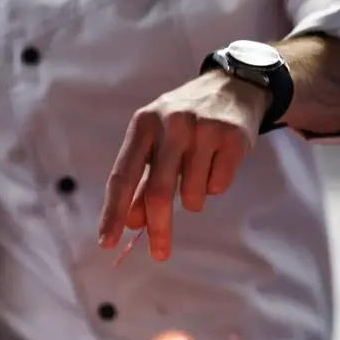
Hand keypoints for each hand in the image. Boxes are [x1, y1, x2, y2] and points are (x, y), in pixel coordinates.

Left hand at [98, 71, 269, 260]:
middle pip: (159, 192)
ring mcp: (203, 129)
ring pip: (193, 195)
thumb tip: (132, 223)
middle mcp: (171, 124)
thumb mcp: (157, 141)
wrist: (233, 86)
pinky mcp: (232, 138)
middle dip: (159, 228)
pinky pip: (218, 186)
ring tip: (199, 171)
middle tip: (159, 253)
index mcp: (143, 124)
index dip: (113, 212)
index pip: (123, 176)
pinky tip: (218, 161)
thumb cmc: (185, 121)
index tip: (106, 242)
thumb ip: (143, 181)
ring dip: (194, 197)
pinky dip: (216, 185)